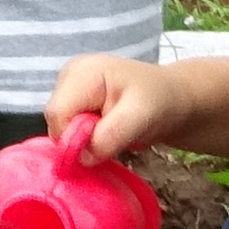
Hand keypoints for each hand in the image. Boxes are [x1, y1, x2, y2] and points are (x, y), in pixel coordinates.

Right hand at [43, 52, 178, 163]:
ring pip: (60, 127)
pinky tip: (104, 130)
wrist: (172, 98)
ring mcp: (68, 87)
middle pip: (56, 121)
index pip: (58, 114)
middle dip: (79, 139)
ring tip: (112, 132)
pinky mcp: (72, 100)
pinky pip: (67, 127)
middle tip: (112, 138)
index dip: (73, 139)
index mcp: (82, 71)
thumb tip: (82, 157)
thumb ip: (110, 135)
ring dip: (83, 140)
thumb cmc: (160, 102)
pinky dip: (84, 137)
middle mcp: (68, 76)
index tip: (101, 149)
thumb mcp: (141, 118)